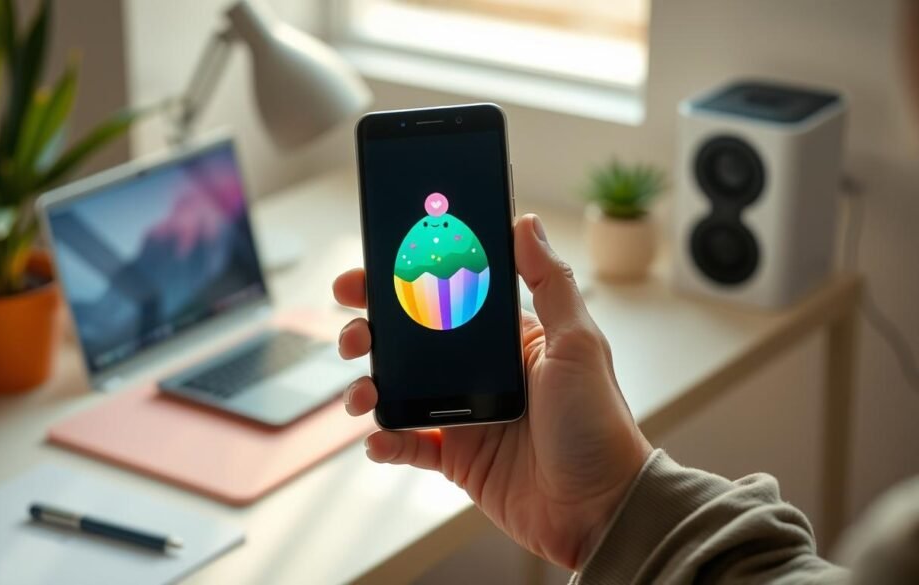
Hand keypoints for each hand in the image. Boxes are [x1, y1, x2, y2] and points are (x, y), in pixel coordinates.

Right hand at [332, 214, 651, 569]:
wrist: (600, 508)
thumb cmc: (599, 422)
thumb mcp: (579, 344)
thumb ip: (550, 283)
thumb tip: (525, 223)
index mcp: (506, 338)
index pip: (444, 297)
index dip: (403, 283)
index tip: (367, 272)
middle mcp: (479, 371)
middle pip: (410, 341)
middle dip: (371, 331)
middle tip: (351, 333)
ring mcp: (464, 415)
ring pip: (399, 391)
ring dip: (368, 387)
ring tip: (359, 396)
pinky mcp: (457, 458)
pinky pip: (408, 444)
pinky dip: (386, 442)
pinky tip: (378, 440)